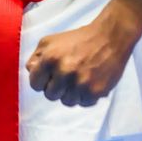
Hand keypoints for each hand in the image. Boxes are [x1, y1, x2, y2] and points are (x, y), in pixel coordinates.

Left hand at [26, 0, 141, 107]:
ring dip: (71, 92)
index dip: (42, 80)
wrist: (109, 37)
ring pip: (67, 102)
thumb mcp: (51, 40)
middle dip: (56, 87)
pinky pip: (83, 103)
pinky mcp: (95, 92)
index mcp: (50, 58)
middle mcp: (64, 72)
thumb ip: (37, 56)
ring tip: (78, 78)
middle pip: (50, 95)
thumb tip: (31, 71)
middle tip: (66, 76)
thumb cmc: (78, 38)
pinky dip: (85, 95)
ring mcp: (80, 84)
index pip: (35, 84)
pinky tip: (89, 81)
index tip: (50, 76)